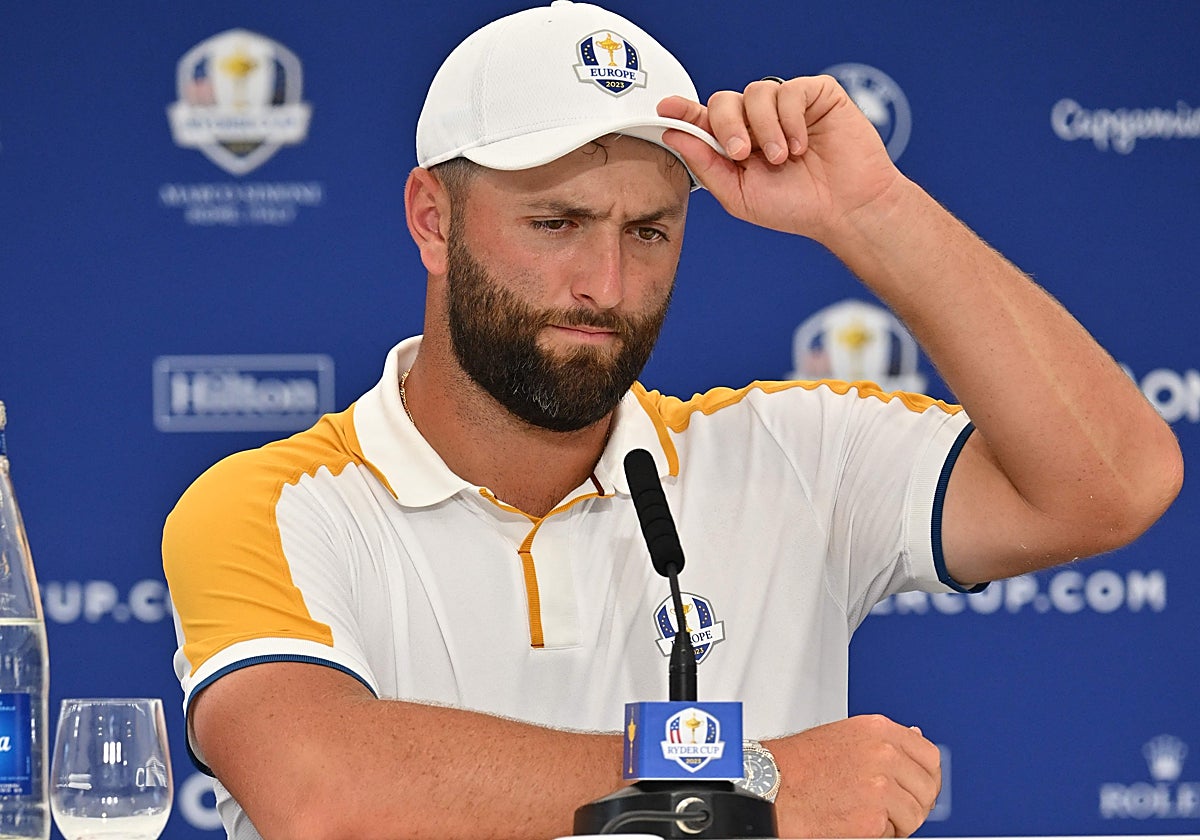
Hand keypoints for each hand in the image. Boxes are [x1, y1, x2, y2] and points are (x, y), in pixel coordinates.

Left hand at [657, 76, 901, 242]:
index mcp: (738, 144)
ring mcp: (787, 106)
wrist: (845, 210)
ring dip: (765, 129)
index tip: (667, 108)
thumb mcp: (739, 195)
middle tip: (742, 154)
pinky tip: (801, 144)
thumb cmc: (798, 207)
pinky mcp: (816, 95)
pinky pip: (789, 91)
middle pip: (724, 100)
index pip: (705, 120)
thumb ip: (706, 165)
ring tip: (782, 157)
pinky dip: (790, 120)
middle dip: (727, 126)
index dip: (685, 111)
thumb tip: (674, 135)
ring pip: (756, 92)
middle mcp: (759, 122)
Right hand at [767, 714, 940, 837]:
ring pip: (914, 815)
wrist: (770, 787)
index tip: (920, 786)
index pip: (930, 756)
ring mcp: (880, 788)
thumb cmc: (799, 763)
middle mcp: (884, 755)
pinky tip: (854, 821)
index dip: (927, 776)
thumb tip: (916, 737)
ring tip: (866, 813)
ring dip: (896, 821)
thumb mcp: (846, 735)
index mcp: (879, 730)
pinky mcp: (872, 820)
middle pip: (927, 789)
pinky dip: (878, 834)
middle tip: (891, 808)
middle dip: (913, 802)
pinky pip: (893, 834)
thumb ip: (884, 740)